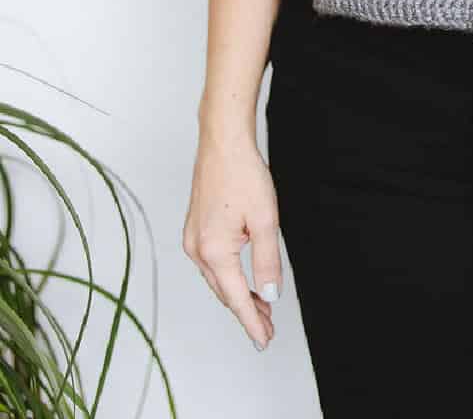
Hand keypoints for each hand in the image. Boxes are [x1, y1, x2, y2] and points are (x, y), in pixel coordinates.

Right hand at [182, 131, 283, 351]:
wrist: (223, 143)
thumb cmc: (244, 175)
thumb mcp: (265, 220)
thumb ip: (267, 262)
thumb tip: (270, 294)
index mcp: (214, 251)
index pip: (236, 298)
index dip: (252, 322)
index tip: (264, 340)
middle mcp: (197, 249)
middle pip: (223, 292)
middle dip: (246, 311)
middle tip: (268, 328)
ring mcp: (192, 239)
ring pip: (217, 279)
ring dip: (237, 293)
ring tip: (261, 306)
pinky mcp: (195, 230)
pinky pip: (212, 263)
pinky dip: (228, 276)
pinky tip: (242, 278)